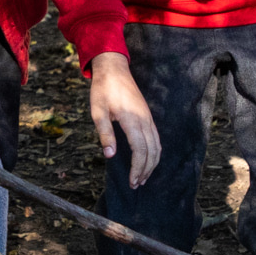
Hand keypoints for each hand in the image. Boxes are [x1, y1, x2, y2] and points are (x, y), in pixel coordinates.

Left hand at [89, 53, 160, 189]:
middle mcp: (144, 120)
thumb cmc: (103, 90)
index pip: (140, 151)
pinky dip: (154, 153)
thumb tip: (110, 155)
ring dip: (151, 164)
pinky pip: (156, 138)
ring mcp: (148, 118)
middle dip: (145, 170)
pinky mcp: (147, 116)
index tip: (132, 182)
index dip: (138, 168)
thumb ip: (105, 134)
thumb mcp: (98, 112)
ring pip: (157, 146)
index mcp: (132, 120)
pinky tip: (147, 160)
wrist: (114, 69)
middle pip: (152, 151)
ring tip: (142, 177)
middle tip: (136, 185)